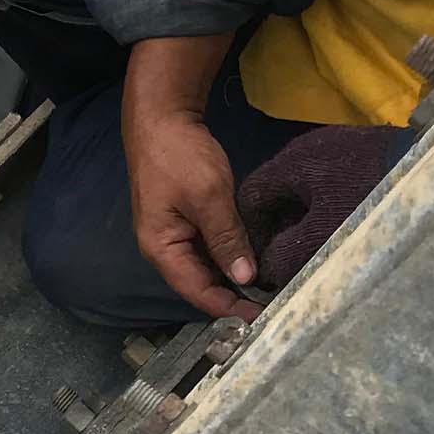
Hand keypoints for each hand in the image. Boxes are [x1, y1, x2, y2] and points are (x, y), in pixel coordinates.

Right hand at [124, 106, 259, 320]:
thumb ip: (227, 239)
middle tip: (273, 305)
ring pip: (206, 267)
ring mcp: (174, 233)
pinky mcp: (185, 219)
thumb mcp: (208, 197)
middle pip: (200, 284)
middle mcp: (163, 247)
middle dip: (233, 297)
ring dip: (233, 277)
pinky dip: (229, 256)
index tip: (263, 317)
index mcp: (161, 248)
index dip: (229, 308)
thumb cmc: (178, 156)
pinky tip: (253, 259)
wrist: (162, 116)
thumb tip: (244, 278)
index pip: (197, 292)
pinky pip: (208, 248)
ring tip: (268, 287)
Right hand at [237, 125, 403, 287]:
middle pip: (281, 195)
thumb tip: (268, 271)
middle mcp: (310, 148)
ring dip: (310, 222)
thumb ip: (286, 255)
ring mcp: (342, 147)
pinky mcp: (369, 153)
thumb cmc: (370, 202)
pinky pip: (338, 186)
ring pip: (310, 192)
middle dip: (282, 231)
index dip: (250, 234)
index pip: (251, 198)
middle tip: (291, 262)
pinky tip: (351, 231)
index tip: (260, 262)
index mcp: (291, 162)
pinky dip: (335, 210)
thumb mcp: (323, 237)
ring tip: (322, 251)